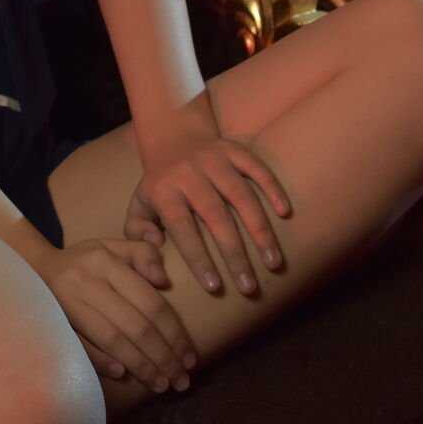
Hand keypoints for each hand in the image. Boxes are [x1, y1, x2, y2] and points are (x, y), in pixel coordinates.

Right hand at [28, 237, 197, 392]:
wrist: (33, 267)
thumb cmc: (84, 261)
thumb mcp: (114, 247)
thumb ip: (144, 255)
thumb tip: (164, 281)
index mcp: (106, 262)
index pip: (150, 302)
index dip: (174, 333)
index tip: (190, 357)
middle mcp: (87, 282)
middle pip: (135, 326)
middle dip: (163, 357)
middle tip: (181, 380)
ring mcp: (67, 303)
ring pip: (113, 340)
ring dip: (141, 366)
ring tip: (162, 384)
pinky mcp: (53, 321)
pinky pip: (81, 346)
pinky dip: (102, 361)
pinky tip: (123, 375)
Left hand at [123, 100, 293, 300]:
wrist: (172, 136)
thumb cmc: (160, 184)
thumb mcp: (139, 206)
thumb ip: (137, 232)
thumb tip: (155, 247)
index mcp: (164, 190)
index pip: (182, 228)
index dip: (198, 257)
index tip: (214, 287)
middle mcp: (189, 173)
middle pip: (215, 216)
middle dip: (234, 254)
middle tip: (249, 287)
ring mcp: (213, 159)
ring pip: (241, 195)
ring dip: (259, 230)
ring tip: (273, 263)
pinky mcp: (234, 149)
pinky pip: (256, 167)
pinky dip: (272, 188)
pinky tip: (285, 213)